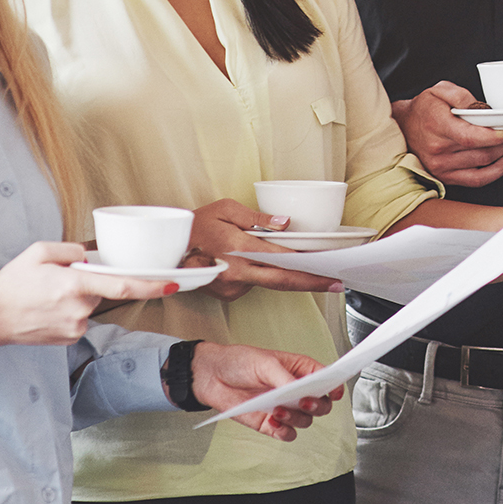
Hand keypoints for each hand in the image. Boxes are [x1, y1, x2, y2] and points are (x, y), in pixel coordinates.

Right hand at [0, 242, 178, 352]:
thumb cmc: (12, 283)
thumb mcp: (39, 252)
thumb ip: (72, 251)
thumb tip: (91, 258)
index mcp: (74, 285)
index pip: (123, 286)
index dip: (152, 285)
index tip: (173, 283)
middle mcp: (78, 309)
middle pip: (103, 291)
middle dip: (90, 282)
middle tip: (59, 280)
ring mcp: (75, 328)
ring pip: (90, 305)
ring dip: (78, 297)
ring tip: (47, 296)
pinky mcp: (69, 339)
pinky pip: (80, 319)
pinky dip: (70, 311)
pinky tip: (48, 309)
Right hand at [184, 198, 343, 300]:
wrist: (167, 250)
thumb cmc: (195, 225)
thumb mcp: (226, 208)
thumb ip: (257, 218)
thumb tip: (285, 224)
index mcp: (238, 249)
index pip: (283, 262)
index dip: (309, 270)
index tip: (331, 272)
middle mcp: (237, 273)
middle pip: (283, 282)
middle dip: (312, 283)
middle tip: (335, 283)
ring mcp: (232, 287)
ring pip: (268, 281)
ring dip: (283, 272)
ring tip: (287, 258)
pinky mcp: (229, 294)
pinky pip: (254, 284)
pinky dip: (261, 273)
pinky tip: (252, 262)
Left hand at [190, 344, 342, 441]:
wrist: (211, 377)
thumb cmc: (239, 361)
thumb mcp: (264, 362)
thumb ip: (284, 378)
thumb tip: (297, 390)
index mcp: (299, 370)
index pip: (325, 379)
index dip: (334, 385)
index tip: (335, 391)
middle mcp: (295, 391)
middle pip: (322, 405)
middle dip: (317, 405)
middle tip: (304, 401)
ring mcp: (284, 408)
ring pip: (306, 421)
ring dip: (296, 418)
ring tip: (278, 409)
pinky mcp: (270, 423)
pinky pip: (287, 434)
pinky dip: (283, 431)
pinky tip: (272, 421)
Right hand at [393, 83, 502, 187]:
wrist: (402, 128)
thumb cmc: (423, 109)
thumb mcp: (439, 90)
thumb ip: (461, 95)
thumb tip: (482, 108)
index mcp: (437, 126)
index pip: (472, 136)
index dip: (497, 135)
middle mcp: (439, 150)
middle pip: (483, 150)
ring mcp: (442, 167)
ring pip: (484, 163)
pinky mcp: (446, 177)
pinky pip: (477, 180)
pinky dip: (496, 171)